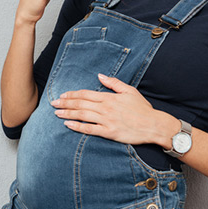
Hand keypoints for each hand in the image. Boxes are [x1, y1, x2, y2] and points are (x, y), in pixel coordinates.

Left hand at [50, 73, 178, 147]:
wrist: (154, 125)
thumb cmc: (142, 109)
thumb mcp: (129, 91)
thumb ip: (113, 83)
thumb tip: (99, 75)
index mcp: (109, 97)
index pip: (86, 94)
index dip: (72, 94)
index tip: (62, 95)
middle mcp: (105, 108)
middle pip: (80, 104)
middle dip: (65, 103)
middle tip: (53, 103)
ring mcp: (106, 120)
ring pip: (82, 115)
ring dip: (68, 114)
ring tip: (57, 113)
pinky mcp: (108, 132)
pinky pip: (89, 129)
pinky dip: (77, 127)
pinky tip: (68, 125)